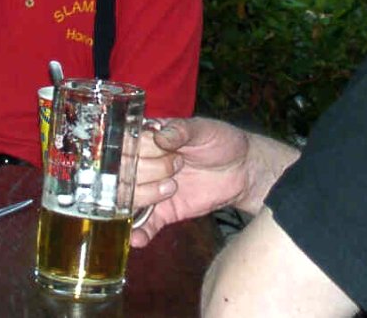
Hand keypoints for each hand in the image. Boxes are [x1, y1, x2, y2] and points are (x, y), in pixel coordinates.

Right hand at [132, 118, 251, 246]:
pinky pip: (145, 225)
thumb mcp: (203, 129)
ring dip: (145, 197)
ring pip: (129, 199)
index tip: (161, 150)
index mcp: (149, 139)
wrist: (242, 170)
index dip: (142, 150)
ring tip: (171, 189)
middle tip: (177, 167)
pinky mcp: (163, 211)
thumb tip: (159, 137)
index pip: (126, 146)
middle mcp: (144, 164)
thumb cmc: (222, 141)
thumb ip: (181, 130)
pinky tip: (137, 238)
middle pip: (124, 174)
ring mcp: (151, 189)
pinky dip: (138, 233)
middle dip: (149, 172)